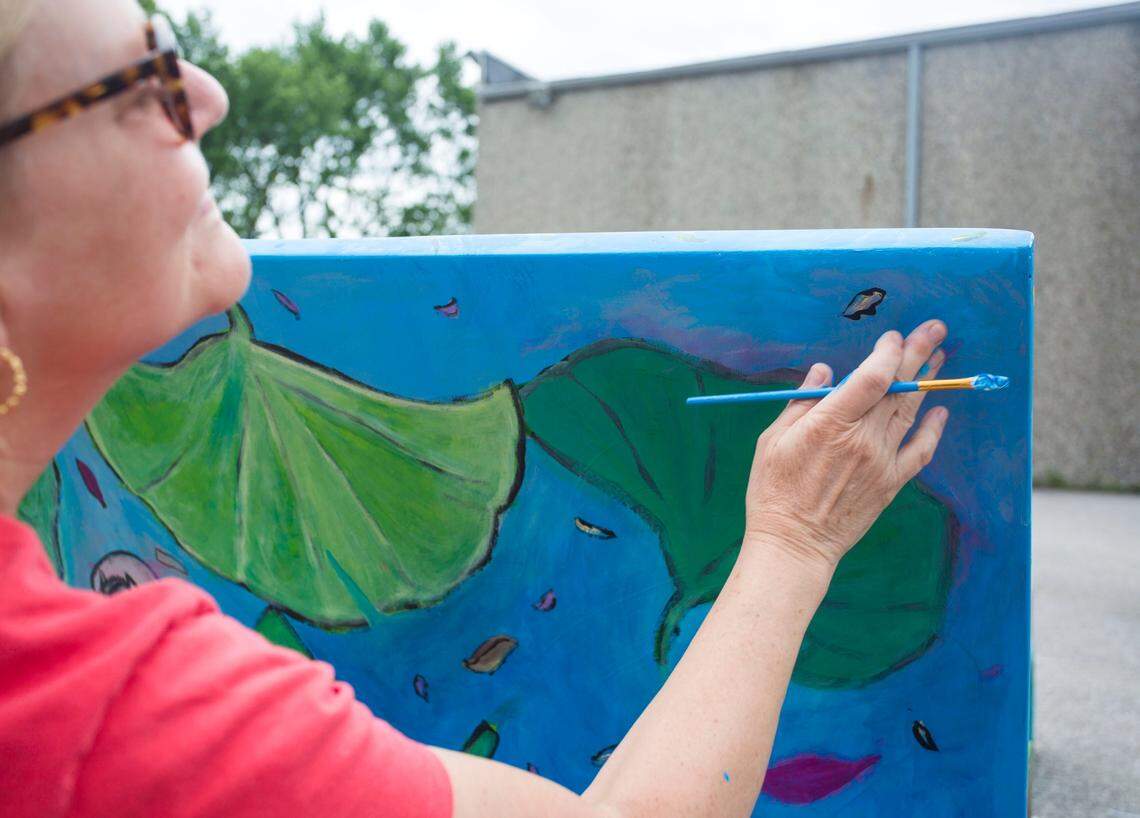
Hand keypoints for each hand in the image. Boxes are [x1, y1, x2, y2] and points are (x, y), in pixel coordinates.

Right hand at [744, 320, 950, 572]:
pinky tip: (940, 410)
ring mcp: (881, 461)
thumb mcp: (773, 440)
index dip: (885, 352)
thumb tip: (825, 370)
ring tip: (938, 358)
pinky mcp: (891, 482)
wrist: (794, 544)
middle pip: (897, 387)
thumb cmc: (774, 491)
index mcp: (830, 424)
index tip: (890, 337)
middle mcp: (862, 439)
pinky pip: (920, 450)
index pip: (870, 376)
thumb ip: (802, 401)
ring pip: (910, 411)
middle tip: (934, 329)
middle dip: (917, 353)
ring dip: (926, 381)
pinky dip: (933, 428)